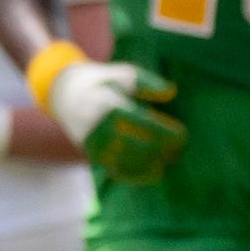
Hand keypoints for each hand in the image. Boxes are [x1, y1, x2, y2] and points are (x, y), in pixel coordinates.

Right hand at [40, 51, 189, 185]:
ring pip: (128, 161)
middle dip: (161, 151)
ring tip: (169, 162)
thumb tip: (171, 92)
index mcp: (109, 104)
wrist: (66, 96)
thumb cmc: (104, 83)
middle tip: (179, 152)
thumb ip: (147, 83)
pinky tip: (155, 174)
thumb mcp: (123, 73)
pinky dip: (137, 176)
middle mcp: (99, 126)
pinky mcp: (93, 155)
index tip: (183, 135)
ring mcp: (94, 144)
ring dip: (151, 165)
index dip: (165, 132)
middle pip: (137, 145)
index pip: (143, 123)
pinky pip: (117, 171)